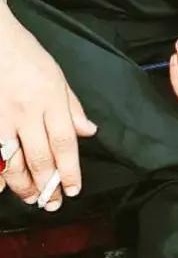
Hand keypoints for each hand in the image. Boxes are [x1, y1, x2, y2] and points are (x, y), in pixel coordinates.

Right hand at [0, 19, 96, 211]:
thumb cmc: (26, 54)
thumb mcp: (57, 75)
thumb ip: (72, 107)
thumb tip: (89, 132)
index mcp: (50, 98)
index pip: (64, 143)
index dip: (69, 171)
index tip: (73, 188)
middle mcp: (26, 111)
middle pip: (39, 158)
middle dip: (48, 186)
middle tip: (54, 203)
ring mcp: (1, 117)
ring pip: (12, 163)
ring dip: (23, 186)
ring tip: (33, 198)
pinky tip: (3, 187)